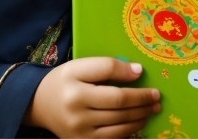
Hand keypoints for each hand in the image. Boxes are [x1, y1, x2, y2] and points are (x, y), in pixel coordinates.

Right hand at [22, 57, 160, 137]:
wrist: (40, 104)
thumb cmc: (65, 80)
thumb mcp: (80, 66)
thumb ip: (107, 66)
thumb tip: (137, 71)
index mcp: (76, 88)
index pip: (111, 84)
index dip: (131, 80)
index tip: (145, 76)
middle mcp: (77, 113)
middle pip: (118, 107)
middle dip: (141, 102)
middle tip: (156, 97)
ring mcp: (80, 133)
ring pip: (118, 127)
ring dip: (139, 118)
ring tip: (152, 110)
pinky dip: (128, 131)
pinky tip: (137, 122)